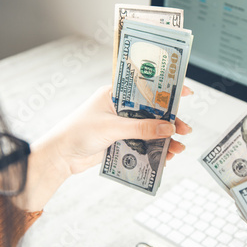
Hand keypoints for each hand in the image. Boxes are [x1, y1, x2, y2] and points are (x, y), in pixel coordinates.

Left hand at [21, 85, 192, 210]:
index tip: (186, 93)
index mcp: (116, 94)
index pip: (146, 88)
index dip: (167, 90)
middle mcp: (121, 108)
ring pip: (150, 130)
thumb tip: (169, 128)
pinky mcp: (120, 141)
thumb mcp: (112, 127)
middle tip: (185, 130)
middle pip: (152, 113)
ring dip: (164, 139)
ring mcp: (121, 125)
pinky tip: (164, 158)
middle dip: (170, 122)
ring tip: (178, 149)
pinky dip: (154, 151)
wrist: (60, 157)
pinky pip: (143, 144)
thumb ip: (141, 128)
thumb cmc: (78, 132)